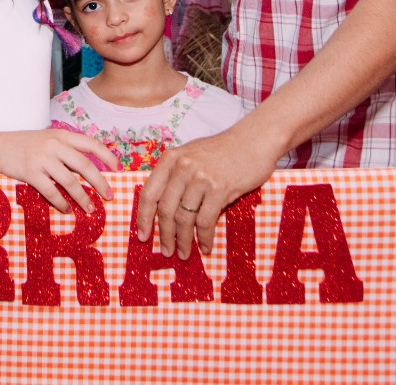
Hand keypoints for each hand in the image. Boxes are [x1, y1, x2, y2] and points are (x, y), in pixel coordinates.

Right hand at [0, 129, 118, 212]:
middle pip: (85, 166)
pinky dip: (61, 203)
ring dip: (82, 198)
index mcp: (61, 135)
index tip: (118, 169)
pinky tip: (67, 210)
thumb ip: (66, 149)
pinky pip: (51, 192)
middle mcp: (54, 145)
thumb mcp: (47, 139)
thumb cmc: (24, 145)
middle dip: (100, 183)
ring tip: (90, 209)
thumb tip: (89, 168)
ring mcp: (42, 159)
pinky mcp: (30, 172)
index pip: (91, 144)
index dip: (107, 157)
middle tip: (109, 196)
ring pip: (70, 182)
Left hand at [135, 126, 277, 257]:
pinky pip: (206, 221)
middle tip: (166, 251)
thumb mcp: (191, 156)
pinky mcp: (219, 189)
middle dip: (165, 235)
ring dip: (183, 240)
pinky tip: (205, 247)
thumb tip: (164, 209)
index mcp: (171, 159)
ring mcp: (200, 178)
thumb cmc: (222, 151)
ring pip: (185, 218)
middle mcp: (182, 167)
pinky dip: (204, 238)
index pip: (149, 193)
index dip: (143, 217)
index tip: (142, 236)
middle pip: (166, 209)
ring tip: (184, 253)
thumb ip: (176, 176)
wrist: (253, 141)